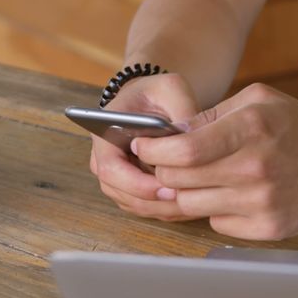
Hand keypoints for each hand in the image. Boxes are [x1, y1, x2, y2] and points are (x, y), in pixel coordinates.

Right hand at [89, 73, 200, 220]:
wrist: (149, 100)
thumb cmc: (156, 93)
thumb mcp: (170, 88)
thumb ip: (182, 109)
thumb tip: (190, 136)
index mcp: (104, 133)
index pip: (110, 169)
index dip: (137, 185)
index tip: (168, 188)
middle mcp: (103, 159)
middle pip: (122, 194)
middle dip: (155, 202)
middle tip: (188, 199)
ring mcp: (114, 176)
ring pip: (134, 205)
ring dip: (162, 209)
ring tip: (194, 202)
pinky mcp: (128, 188)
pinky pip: (144, 208)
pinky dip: (165, 210)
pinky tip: (190, 203)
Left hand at [133, 84, 297, 239]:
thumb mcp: (259, 100)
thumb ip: (212, 115)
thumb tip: (171, 132)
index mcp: (250, 129)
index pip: (183, 151)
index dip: (153, 151)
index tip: (142, 147)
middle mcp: (254, 168)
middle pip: (179, 180)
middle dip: (163, 170)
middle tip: (166, 163)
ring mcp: (261, 202)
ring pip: (191, 205)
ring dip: (185, 191)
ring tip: (198, 178)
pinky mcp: (267, 228)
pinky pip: (216, 223)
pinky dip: (214, 210)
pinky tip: (230, 194)